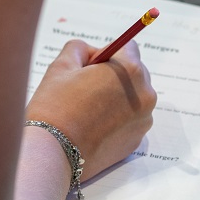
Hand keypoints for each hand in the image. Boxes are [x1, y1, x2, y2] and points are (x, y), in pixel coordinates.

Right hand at [25, 39, 156, 179]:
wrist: (53, 152)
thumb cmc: (55, 106)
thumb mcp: (61, 66)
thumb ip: (79, 49)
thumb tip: (92, 51)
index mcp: (130, 71)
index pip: (128, 47)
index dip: (108, 53)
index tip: (91, 64)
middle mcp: (146, 94)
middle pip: (134, 73)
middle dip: (114, 75)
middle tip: (85, 87)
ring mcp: (144, 119)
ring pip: (133, 98)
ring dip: (117, 97)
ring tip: (87, 109)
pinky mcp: (137, 139)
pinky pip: (131, 120)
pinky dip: (117, 119)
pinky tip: (93, 126)